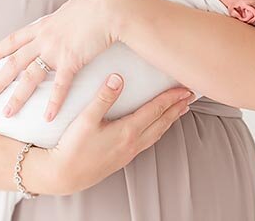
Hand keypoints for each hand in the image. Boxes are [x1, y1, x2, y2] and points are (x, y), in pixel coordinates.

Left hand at [0, 0, 117, 120]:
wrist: (109, 8)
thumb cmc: (97, 4)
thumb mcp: (76, 3)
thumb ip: (69, 10)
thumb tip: (72, 6)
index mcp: (45, 25)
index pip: (15, 40)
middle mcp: (44, 39)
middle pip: (15, 62)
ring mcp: (55, 50)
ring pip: (30, 77)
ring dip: (18, 97)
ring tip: (7, 113)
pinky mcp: (71, 61)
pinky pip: (59, 86)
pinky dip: (54, 103)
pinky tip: (48, 117)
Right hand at [42, 73, 193, 194]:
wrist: (64, 175)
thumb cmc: (73, 147)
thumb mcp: (86, 119)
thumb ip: (103, 98)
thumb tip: (118, 78)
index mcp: (127, 131)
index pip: (156, 110)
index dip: (171, 98)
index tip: (184, 88)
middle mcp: (132, 143)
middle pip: (162, 122)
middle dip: (177, 108)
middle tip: (190, 96)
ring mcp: (129, 152)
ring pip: (157, 133)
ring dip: (170, 120)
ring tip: (180, 110)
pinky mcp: (123, 158)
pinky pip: (148, 141)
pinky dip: (159, 130)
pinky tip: (157, 128)